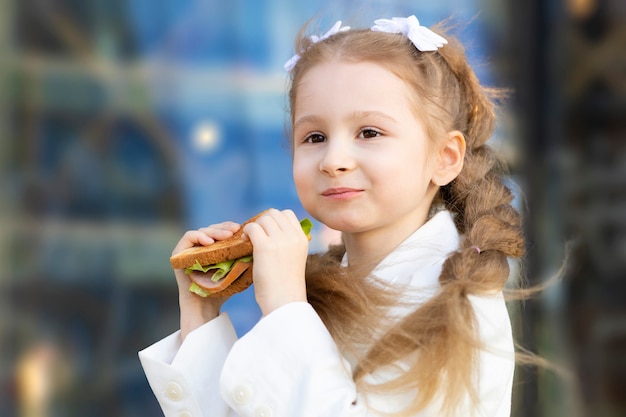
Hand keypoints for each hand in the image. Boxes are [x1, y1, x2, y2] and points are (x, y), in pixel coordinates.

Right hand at [172, 221, 239, 339]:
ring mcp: (189, 249)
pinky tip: (210, 242)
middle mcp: (200, 246)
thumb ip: (245, 257)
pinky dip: (199, 237)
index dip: (230, 227)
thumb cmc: (223, 289)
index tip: (241, 228)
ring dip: (214, 231)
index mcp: (213, 248)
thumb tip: (261, 243)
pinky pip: (188, 237)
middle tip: (235, 230)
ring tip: (226, 236)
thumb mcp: (238, 269)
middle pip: (212, 228)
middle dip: (224, 228)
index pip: (222, 230)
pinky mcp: (179, 253)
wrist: (206, 307)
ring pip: (202, 231)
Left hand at [243, 209, 308, 315]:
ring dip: (254, 227)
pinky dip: (246, 233)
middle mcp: (293, 236)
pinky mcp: (265, 247)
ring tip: (249, 241)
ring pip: (262, 219)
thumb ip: (288, 244)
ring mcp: (280, 240)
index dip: (274, 220)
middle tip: (256, 236)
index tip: (267, 233)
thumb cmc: (286, 286)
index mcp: (302, 239)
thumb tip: (271, 232)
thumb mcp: (294, 259)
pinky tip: (245, 243)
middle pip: (273, 214)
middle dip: (262, 222)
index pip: (287, 214)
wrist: (284, 302)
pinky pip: (252, 228)